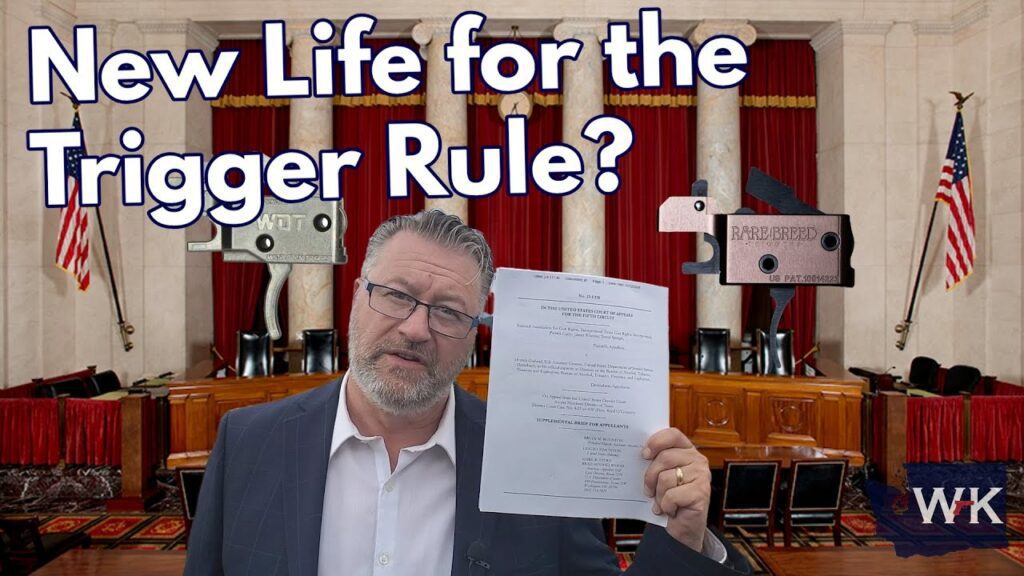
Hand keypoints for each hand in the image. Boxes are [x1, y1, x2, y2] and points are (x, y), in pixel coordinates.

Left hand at [642, 428, 710, 551]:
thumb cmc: (670, 498)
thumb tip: (640, 454)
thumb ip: (656, 461)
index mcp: (687, 450)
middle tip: (648, 490)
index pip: (673, 434)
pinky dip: (666, 506)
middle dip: (650, 477)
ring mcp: (702, 476)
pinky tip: (670, 509)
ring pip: (666, 478)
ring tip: (662, 501)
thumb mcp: (662, 475)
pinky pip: (672, 496)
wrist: (684, 526)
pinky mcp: (701, 493)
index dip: (656, 441)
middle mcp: (697, 460)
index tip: (644, 454)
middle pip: (664, 458)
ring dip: (658, 495)